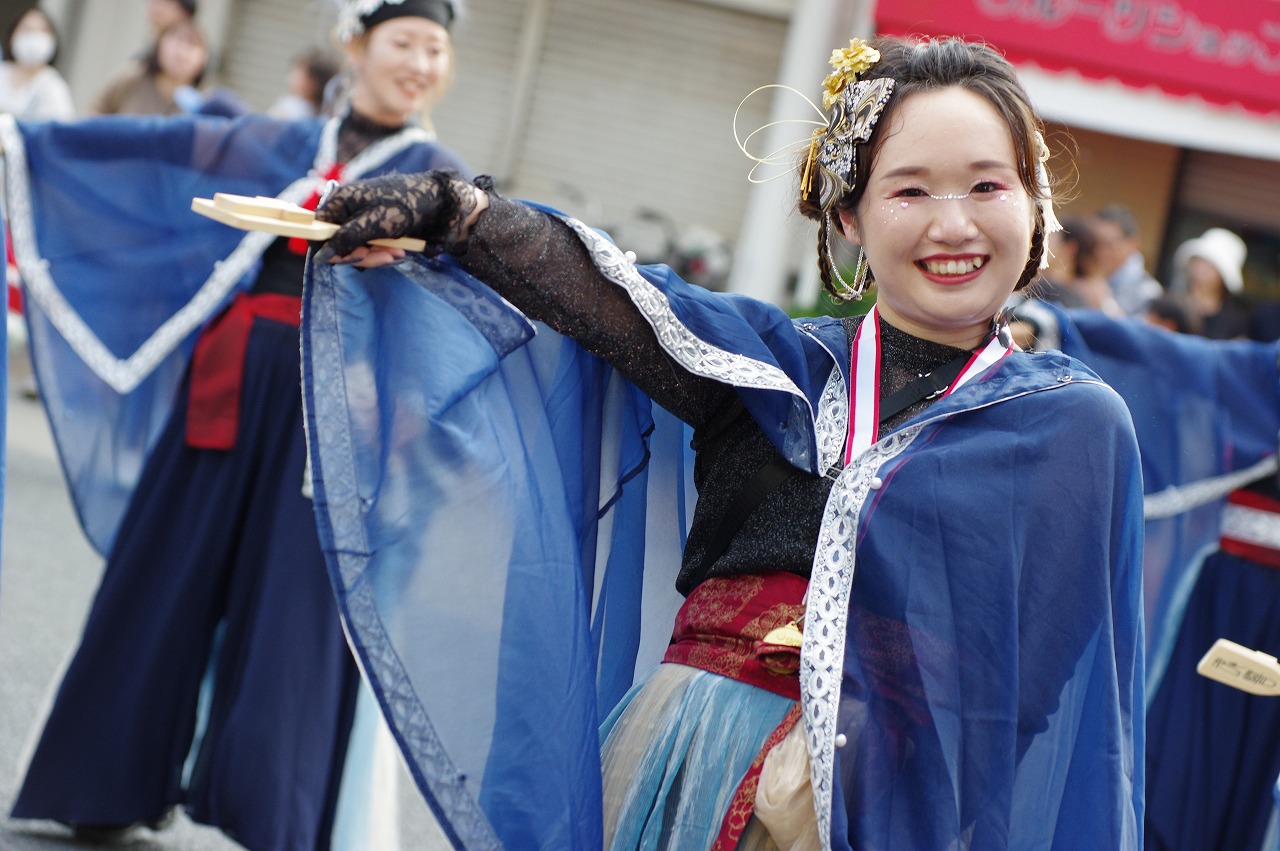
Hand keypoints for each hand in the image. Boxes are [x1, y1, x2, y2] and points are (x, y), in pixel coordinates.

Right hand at [314, 170, 480, 263]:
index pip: (318, 231)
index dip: (331, 249)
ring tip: (399, 253)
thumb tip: (319, 258)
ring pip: (355, 250)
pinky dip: (383, 253)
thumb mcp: (374, 223)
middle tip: (387, 256)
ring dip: (376, 256)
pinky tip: (399, 251)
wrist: (440, 201)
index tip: (355, 257)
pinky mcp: (373, 230)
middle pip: (338, 245)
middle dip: (363, 255)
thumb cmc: (406, 204)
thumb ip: (346, 239)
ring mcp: (360, 220)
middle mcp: (346, 210)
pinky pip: (369, 249)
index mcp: (339, 201)